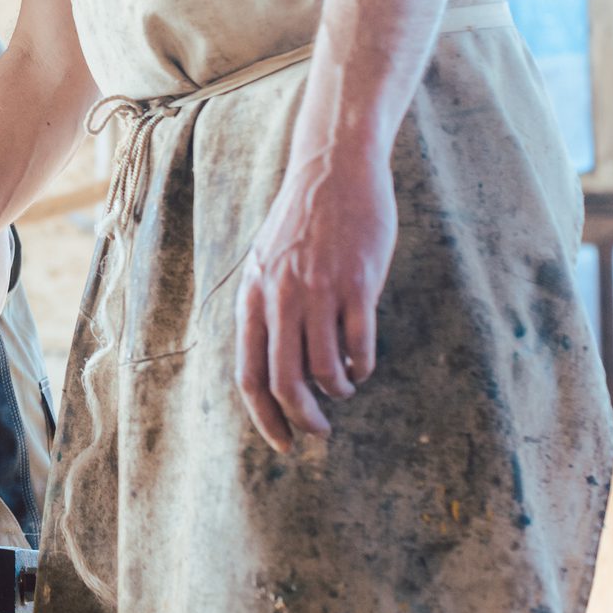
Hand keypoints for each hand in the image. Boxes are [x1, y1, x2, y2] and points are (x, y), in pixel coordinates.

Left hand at [234, 141, 396, 452]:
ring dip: (339, 391)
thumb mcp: (268, 261)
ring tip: (346, 386)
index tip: (282, 442)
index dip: (264, 417)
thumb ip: (268, 305)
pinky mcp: (357, 283)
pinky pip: (359, 345)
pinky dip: (363, 365)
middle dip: (304, 419)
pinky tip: (363, 362)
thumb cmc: (303, 219)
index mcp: (254, 295)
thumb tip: (275, 361)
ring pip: (326, 370)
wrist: (334, 169)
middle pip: (286, 382)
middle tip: (319, 432)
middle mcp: (280, 298)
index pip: (249, 374)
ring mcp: (319, 291)